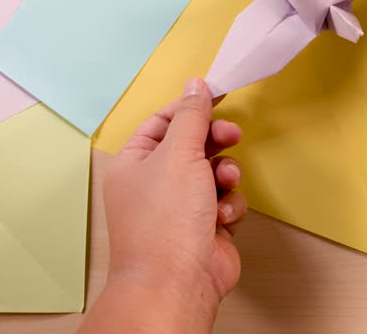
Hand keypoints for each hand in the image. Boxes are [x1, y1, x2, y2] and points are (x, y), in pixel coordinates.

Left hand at [101, 79, 245, 325]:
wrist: (177, 282)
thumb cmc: (166, 219)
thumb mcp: (180, 153)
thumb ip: (192, 116)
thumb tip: (195, 85)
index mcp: (134, 162)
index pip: (163, 121)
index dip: (190, 107)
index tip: (218, 94)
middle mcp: (154, 183)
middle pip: (192, 145)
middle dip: (215, 141)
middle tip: (232, 135)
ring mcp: (179, 208)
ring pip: (214, 173)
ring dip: (225, 175)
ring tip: (224, 184)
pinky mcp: (204, 228)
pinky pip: (225, 202)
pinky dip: (228, 206)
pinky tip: (222, 219)